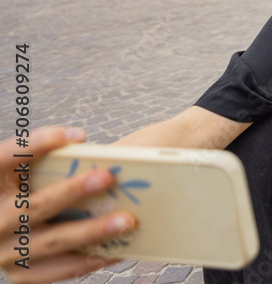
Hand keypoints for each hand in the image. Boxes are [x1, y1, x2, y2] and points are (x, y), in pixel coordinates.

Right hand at [0, 127, 136, 282]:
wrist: (7, 234)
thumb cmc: (31, 192)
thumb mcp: (27, 176)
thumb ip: (52, 163)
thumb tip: (104, 156)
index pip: (7, 158)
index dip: (40, 144)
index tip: (80, 134)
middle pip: (33, 206)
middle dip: (72, 191)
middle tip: (109, 176)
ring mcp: (6, 250)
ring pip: (52, 241)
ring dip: (92, 231)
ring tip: (127, 220)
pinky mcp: (21, 273)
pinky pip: (58, 270)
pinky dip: (91, 260)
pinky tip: (120, 249)